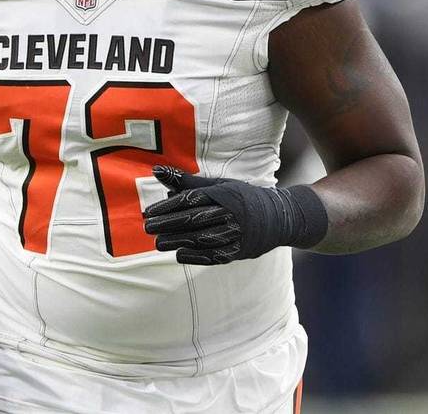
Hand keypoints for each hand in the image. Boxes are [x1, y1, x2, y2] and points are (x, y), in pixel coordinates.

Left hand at [142, 166, 327, 265]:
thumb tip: (156, 171)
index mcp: (223, 194)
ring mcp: (237, 233)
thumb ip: (186, 182)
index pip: (191, 199)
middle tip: (148, 227)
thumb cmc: (240, 197)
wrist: (279, 217)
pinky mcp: (241, 250)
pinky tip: (179, 254)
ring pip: (202, 238)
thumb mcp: (217, 185)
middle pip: (194, 219)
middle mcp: (230, 213)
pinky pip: (215, 255)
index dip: (168, 206)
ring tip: (158, 243)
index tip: (149, 212)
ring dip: (178, 241)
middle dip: (168, 224)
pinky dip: (196, 256)